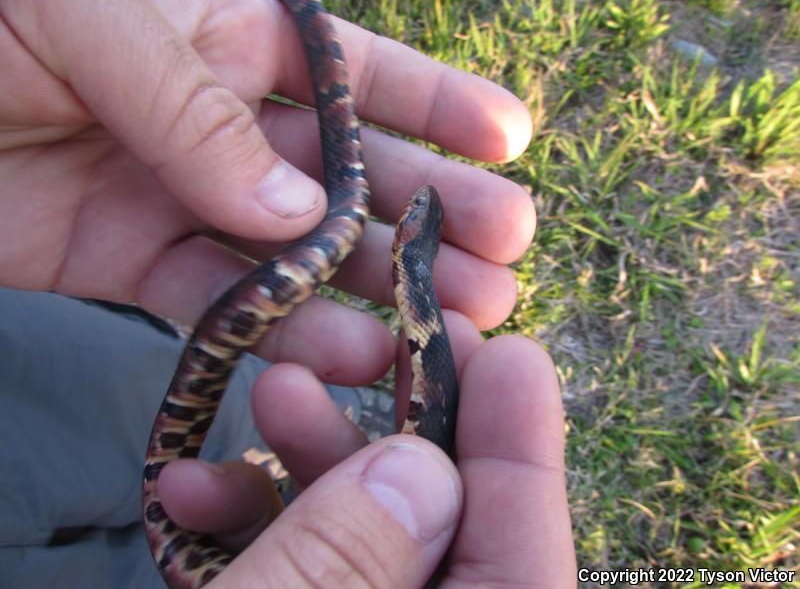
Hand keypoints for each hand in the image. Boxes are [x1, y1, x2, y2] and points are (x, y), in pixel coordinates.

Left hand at [0, 0, 533, 386]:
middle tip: (504, 257)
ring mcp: (185, 195)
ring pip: (304, 252)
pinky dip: (284, 329)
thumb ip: (196, 109)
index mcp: (229, 34)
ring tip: (452, 321)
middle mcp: (224, 119)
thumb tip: (297, 216)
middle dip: (433, 213)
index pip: (360, 73)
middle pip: (353, 174)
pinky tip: (350, 352)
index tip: (513, 141)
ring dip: (377, 288)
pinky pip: (226, 301)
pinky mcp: (133, 260)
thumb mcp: (93, 12)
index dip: (442, 105)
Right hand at [159, 317, 576, 586]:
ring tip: (271, 388)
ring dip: (315, 459)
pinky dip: (253, 526)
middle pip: (443, 525)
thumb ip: (353, 559)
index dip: (521, 444)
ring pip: (364, 537)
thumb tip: (422, 465)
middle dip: (404, 425)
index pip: (524, 551)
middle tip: (385, 338)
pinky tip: (191, 491)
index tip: (509, 349)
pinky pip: (297, 566)